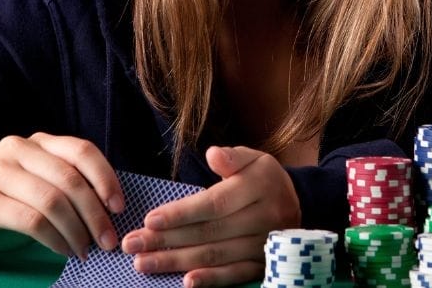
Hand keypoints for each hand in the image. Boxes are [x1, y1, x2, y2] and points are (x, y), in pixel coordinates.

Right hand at [0, 132, 124, 259]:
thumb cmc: (4, 204)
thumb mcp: (38, 185)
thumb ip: (69, 185)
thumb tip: (111, 208)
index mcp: (38, 141)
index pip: (82, 151)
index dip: (106, 178)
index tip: (119, 207)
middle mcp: (18, 148)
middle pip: (70, 178)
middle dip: (95, 213)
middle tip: (108, 240)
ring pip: (53, 200)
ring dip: (76, 230)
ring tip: (85, 250)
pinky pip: (32, 220)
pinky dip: (54, 239)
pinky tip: (63, 251)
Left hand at [121, 146, 300, 286]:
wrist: (299, 204)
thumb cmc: (263, 178)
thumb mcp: (253, 158)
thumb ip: (232, 157)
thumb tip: (213, 155)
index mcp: (259, 186)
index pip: (214, 204)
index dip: (181, 213)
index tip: (149, 220)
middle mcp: (264, 218)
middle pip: (209, 233)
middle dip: (166, 240)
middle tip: (132, 244)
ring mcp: (265, 244)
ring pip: (216, 256)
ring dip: (177, 262)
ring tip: (143, 263)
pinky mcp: (265, 264)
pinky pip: (236, 275)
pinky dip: (211, 280)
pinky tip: (186, 282)